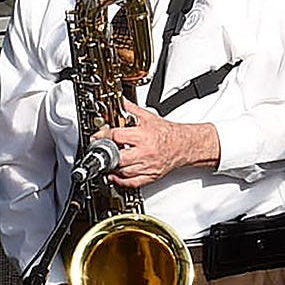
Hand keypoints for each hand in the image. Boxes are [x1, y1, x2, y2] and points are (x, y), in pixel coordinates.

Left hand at [99, 100, 217, 187]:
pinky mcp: (152, 175)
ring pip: (122, 172)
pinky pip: (133, 182)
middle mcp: (145, 152)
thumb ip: (131, 109)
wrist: (185, 145)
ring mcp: (148, 166)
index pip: (116, 136)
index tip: (99, 136)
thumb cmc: (169, 133)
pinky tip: (115, 176)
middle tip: (102, 150)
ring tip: (109, 161)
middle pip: (117, 157)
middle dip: (107, 154)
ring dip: (112, 167)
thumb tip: (119, 102)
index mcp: (143, 136)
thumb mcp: (149, 117)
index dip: (103, 136)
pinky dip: (121, 181)